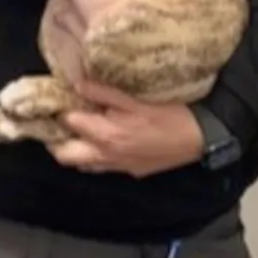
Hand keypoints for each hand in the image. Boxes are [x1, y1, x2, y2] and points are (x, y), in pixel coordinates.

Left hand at [48, 81, 205, 177]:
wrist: (202, 137)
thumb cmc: (171, 114)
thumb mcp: (136, 98)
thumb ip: (103, 93)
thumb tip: (77, 85)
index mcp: (106, 135)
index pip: (68, 123)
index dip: (59, 109)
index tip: (56, 98)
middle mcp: (107, 155)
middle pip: (65, 155)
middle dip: (55, 139)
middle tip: (58, 120)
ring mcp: (119, 167)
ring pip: (83, 165)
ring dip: (75, 149)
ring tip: (77, 130)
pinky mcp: (132, 171)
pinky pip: (103, 167)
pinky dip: (95, 155)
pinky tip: (101, 141)